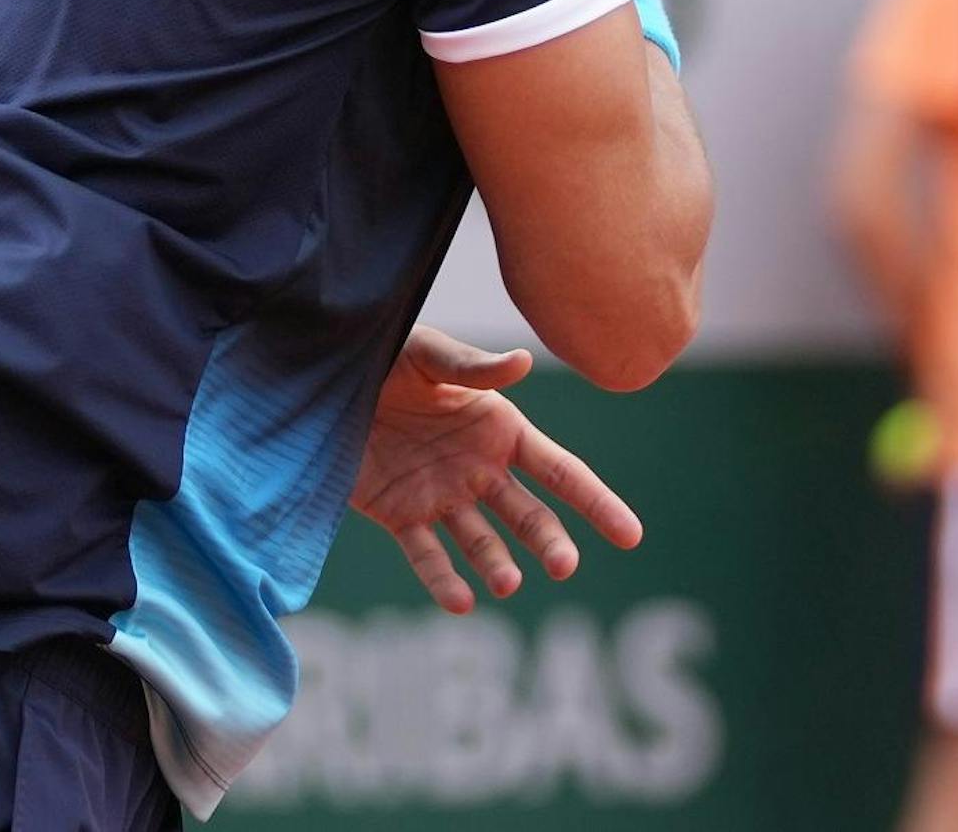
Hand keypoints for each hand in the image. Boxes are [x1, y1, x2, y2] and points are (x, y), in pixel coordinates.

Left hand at [352, 326, 642, 612]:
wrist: (326, 381)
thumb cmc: (386, 356)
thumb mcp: (427, 355)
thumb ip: (472, 368)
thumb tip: (523, 362)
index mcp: (500, 430)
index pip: (561, 472)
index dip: (596, 502)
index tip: (631, 535)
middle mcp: (480, 470)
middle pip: (529, 517)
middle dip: (550, 543)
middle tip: (564, 566)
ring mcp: (443, 497)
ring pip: (483, 543)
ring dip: (498, 566)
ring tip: (506, 583)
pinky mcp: (400, 515)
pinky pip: (427, 556)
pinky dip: (444, 582)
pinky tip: (461, 602)